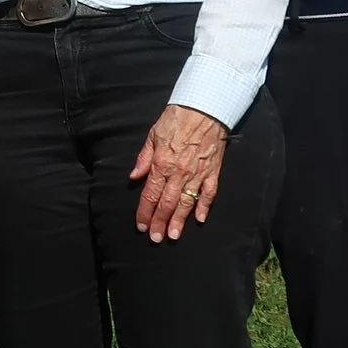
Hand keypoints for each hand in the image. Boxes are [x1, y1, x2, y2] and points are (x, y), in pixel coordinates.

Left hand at [129, 105, 227, 241]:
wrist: (204, 108)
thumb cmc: (176, 119)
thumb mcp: (152, 135)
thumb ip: (143, 158)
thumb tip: (134, 177)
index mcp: (162, 163)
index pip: (150, 194)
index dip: (145, 212)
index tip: (141, 225)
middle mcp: (179, 172)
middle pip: (167, 203)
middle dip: (160, 222)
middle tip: (156, 239)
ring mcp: (198, 173)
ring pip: (187, 202)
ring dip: (180, 221)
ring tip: (174, 236)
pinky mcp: (213, 171)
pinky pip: (209, 193)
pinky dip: (205, 207)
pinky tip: (200, 220)